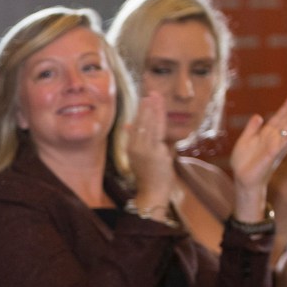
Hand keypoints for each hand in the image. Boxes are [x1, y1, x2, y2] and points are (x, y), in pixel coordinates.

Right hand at [125, 92, 173, 208]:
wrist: (152, 192)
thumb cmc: (147, 175)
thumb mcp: (137, 156)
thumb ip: (133, 139)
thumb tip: (127, 125)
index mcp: (131, 147)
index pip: (138, 125)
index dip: (142, 111)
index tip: (145, 98)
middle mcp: (136, 147)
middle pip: (143, 123)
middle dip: (148, 107)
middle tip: (151, 93)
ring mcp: (146, 150)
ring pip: (150, 125)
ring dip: (153, 110)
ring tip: (155, 98)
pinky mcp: (155, 153)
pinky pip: (158, 133)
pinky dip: (158, 120)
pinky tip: (159, 112)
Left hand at [230, 95, 286, 221]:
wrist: (242, 178)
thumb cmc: (243, 162)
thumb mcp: (245, 141)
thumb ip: (252, 128)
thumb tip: (259, 116)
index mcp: (266, 134)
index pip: (278, 118)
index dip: (286, 108)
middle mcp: (273, 138)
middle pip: (286, 120)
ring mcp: (275, 145)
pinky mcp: (273, 154)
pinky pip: (284, 141)